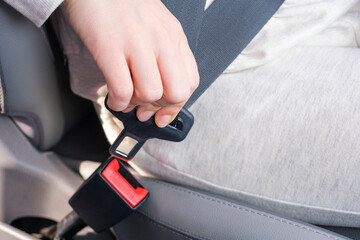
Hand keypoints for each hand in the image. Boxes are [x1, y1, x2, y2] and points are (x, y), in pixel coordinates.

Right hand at [64, 0, 198, 126]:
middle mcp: (161, 40)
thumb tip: (161, 95)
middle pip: (176, 92)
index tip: (163, 113)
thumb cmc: (124, 7)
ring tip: (127, 98)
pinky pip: (122, 90)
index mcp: (174, 36)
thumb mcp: (156, 26)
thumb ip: (164, 57)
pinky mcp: (110, 47)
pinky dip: (118, 103)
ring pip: (151, 94)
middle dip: (160, 107)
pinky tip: (114, 98)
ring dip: (137, 104)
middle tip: (145, 106)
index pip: (190, 83)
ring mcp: (136, 43)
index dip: (177, 105)